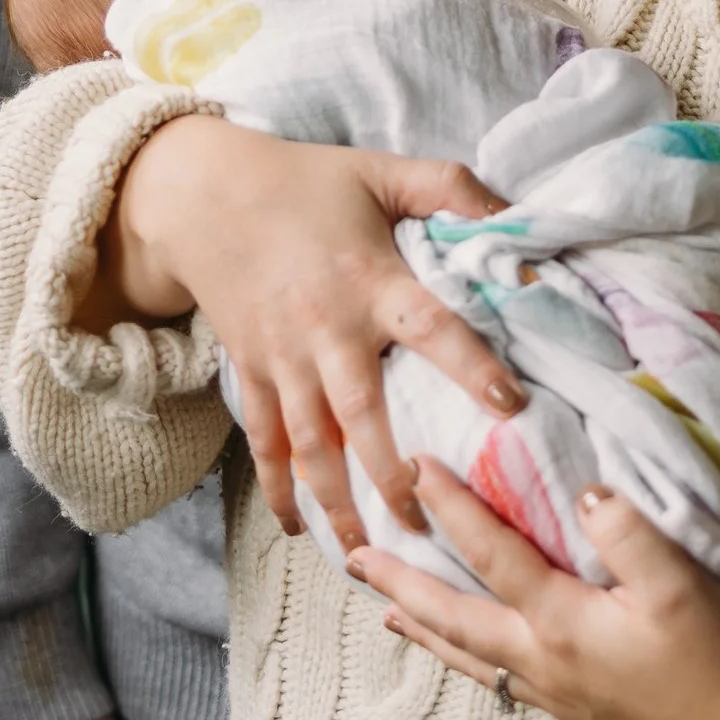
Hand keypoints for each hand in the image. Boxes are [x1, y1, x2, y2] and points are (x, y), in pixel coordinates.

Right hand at [100, 123, 529, 549]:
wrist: (203, 195)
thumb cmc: (305, 182)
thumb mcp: (381, 170)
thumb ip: (451, 188)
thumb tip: (517, 214)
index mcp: (370, 281)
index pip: (429, 327)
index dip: (470, 364)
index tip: (511, 405)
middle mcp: (327, 329)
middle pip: (361, 413)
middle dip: (392, 473)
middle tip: (427, 523)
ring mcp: (285, 357)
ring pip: (311, 443)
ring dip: (336, 499)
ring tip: (365, 549)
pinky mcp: (253, 371)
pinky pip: (265, 439)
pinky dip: (277, 487)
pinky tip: (296, 527)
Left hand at [350, 460, 719, 719]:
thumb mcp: (683, 586)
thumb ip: (629, 534)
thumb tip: (583, 490)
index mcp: (563, 624)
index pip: (492, 555)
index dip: (452, 507)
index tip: (414, 467)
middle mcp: (545, 666)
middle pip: (453, 619)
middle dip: (399, 585)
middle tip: (352, 558)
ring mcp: (557, 701)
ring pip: (470, 660)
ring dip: (424, 631)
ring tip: (384, 613)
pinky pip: (503, 686)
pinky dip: (470, 665)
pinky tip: (474, 663)